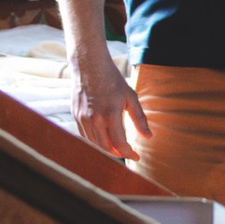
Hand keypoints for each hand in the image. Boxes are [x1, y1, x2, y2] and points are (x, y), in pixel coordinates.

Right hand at [70, 43, 148, 159]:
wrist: (89, 66)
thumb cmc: (112, 79)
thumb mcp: (130, 96)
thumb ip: (139, 118)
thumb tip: (149, 137)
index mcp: (110, 114)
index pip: (119, 144)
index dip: (129, 154)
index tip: (136, 157)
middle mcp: (94, 119)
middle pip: (105, 148)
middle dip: (117, 155)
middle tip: (128, 155)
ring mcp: (83, 119)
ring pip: (94, 145)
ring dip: (106, 151)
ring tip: (117, 150)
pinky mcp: (76, 116)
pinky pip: (85, 136)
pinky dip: (95, 142)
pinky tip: (104, 140)